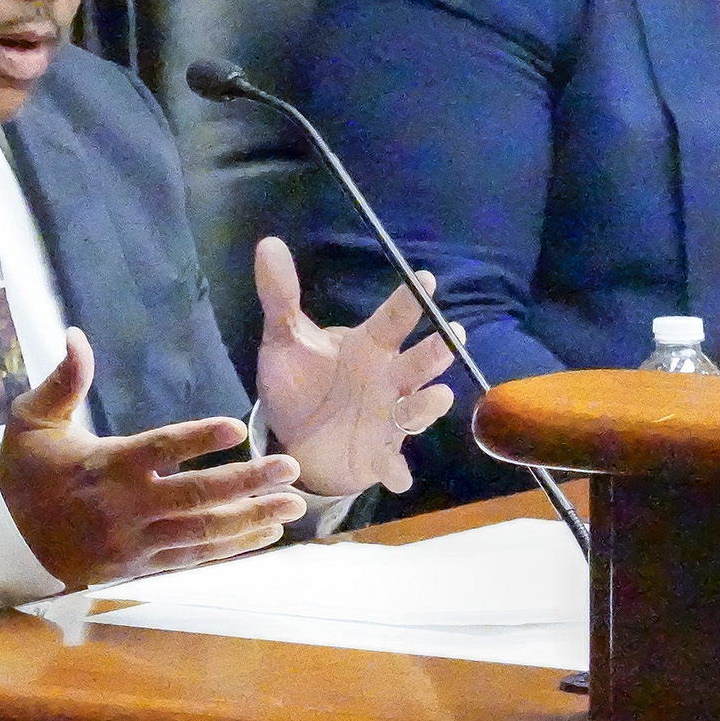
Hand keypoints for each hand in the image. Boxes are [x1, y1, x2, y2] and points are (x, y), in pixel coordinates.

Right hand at [0, 327, 307, 588]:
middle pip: (196, 495)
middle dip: (249, 482)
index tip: (239, 427)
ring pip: (204, 532)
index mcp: (105, 465)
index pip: (159, 449)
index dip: (199, 439)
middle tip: (290, 468)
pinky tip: (265, 535)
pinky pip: (194, 557)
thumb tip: (77, 336)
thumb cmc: (24, 473)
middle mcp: (126, 506)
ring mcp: (136, 542)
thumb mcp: (32, 420)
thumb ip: (63, 381)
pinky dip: (232, 548)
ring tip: (293, 505)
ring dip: (252, 518)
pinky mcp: (141, 567)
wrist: (1, 543)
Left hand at [253, 236, 455, 495]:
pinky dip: (396, 470)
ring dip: (427, 405)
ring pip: (418, 410)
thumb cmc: (301, 382)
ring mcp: (389, 420)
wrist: (296, 437)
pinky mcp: (379, 456)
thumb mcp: (284, 340)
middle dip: (437, 351)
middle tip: (452, 335)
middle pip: (419, 363)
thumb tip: (268, 243)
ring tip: (433, 398)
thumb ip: (280, 296)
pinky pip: (393, 464)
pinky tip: (396, 477)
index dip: (410, 300)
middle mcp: (389, 381)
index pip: (394, 319)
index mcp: (369, 348)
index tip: (426, 278)